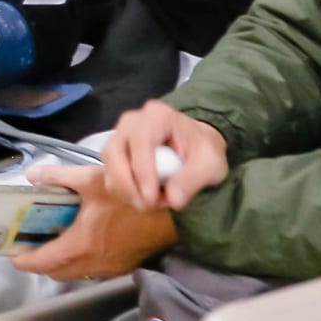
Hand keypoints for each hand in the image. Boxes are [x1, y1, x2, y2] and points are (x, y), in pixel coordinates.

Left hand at [6, 163, 175, 282]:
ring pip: (73, 273)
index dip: (23, 259)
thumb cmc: (132, 196)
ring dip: (60, 262)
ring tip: (52, 241)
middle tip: (30, 244)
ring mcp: (108, 269)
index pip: (42, 262)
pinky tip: (81, 240)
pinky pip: (91, 270)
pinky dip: (79, 261)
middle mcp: (92, 263)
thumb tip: (32, 174)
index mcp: (80, 244)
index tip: (12, 253)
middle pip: (55, 271)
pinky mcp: (121, 267)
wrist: (172, 215)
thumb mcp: (93, 179)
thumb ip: (59, 177)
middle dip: (39, 262)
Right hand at [101, 101, 229, 211]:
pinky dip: (123, 191)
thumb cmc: (203, 149)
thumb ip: (193, 179)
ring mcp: (121, 135)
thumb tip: (173, 199)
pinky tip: (144, 196)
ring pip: (109, 164)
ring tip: (152, 201)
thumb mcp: (211, 163)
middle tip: (148, 204)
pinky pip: (110, 174)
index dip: (143, 170)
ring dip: (125, 189)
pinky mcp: (116, 152)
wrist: (196, 144)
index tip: (152, 197)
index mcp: (159, 116)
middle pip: (114, 150)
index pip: (141, 140)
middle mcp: (133, 121)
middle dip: (127, 183)